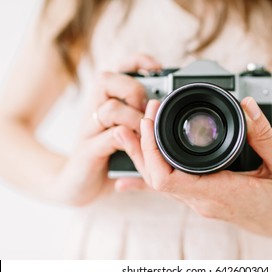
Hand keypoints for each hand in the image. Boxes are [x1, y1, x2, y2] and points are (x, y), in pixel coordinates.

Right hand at [53, 54, 159, 205]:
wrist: (80, 186)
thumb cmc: (109, 156)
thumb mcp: (128, 133)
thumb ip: (142, 118)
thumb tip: (166, 107)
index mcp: (104, 102)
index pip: (117, 69)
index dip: (137, 62)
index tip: (157, 68)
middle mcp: (93, 110)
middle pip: (106, 80)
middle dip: (133, 91)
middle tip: (145, 110)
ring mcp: (88, 130)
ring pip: (108, 108)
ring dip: (132, 118)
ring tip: (142, 132)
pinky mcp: (87, 151)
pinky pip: (108, 137)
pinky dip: (125, 139)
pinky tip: (132, 146)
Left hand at [116, 97, 271, 238]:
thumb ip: (264, 135)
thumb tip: (247, 105)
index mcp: (221, 193)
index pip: (167, 180)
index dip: (151, 150)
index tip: (150, 121)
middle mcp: (203, 200)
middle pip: (154, 179)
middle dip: (143, 145)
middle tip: (145, 114)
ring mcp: (199, 201)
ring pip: (158, 182)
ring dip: (144, 155)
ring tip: (134, 127)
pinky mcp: (200, 197)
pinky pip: (168, 185)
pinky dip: (152, 168)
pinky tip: (136, 164)